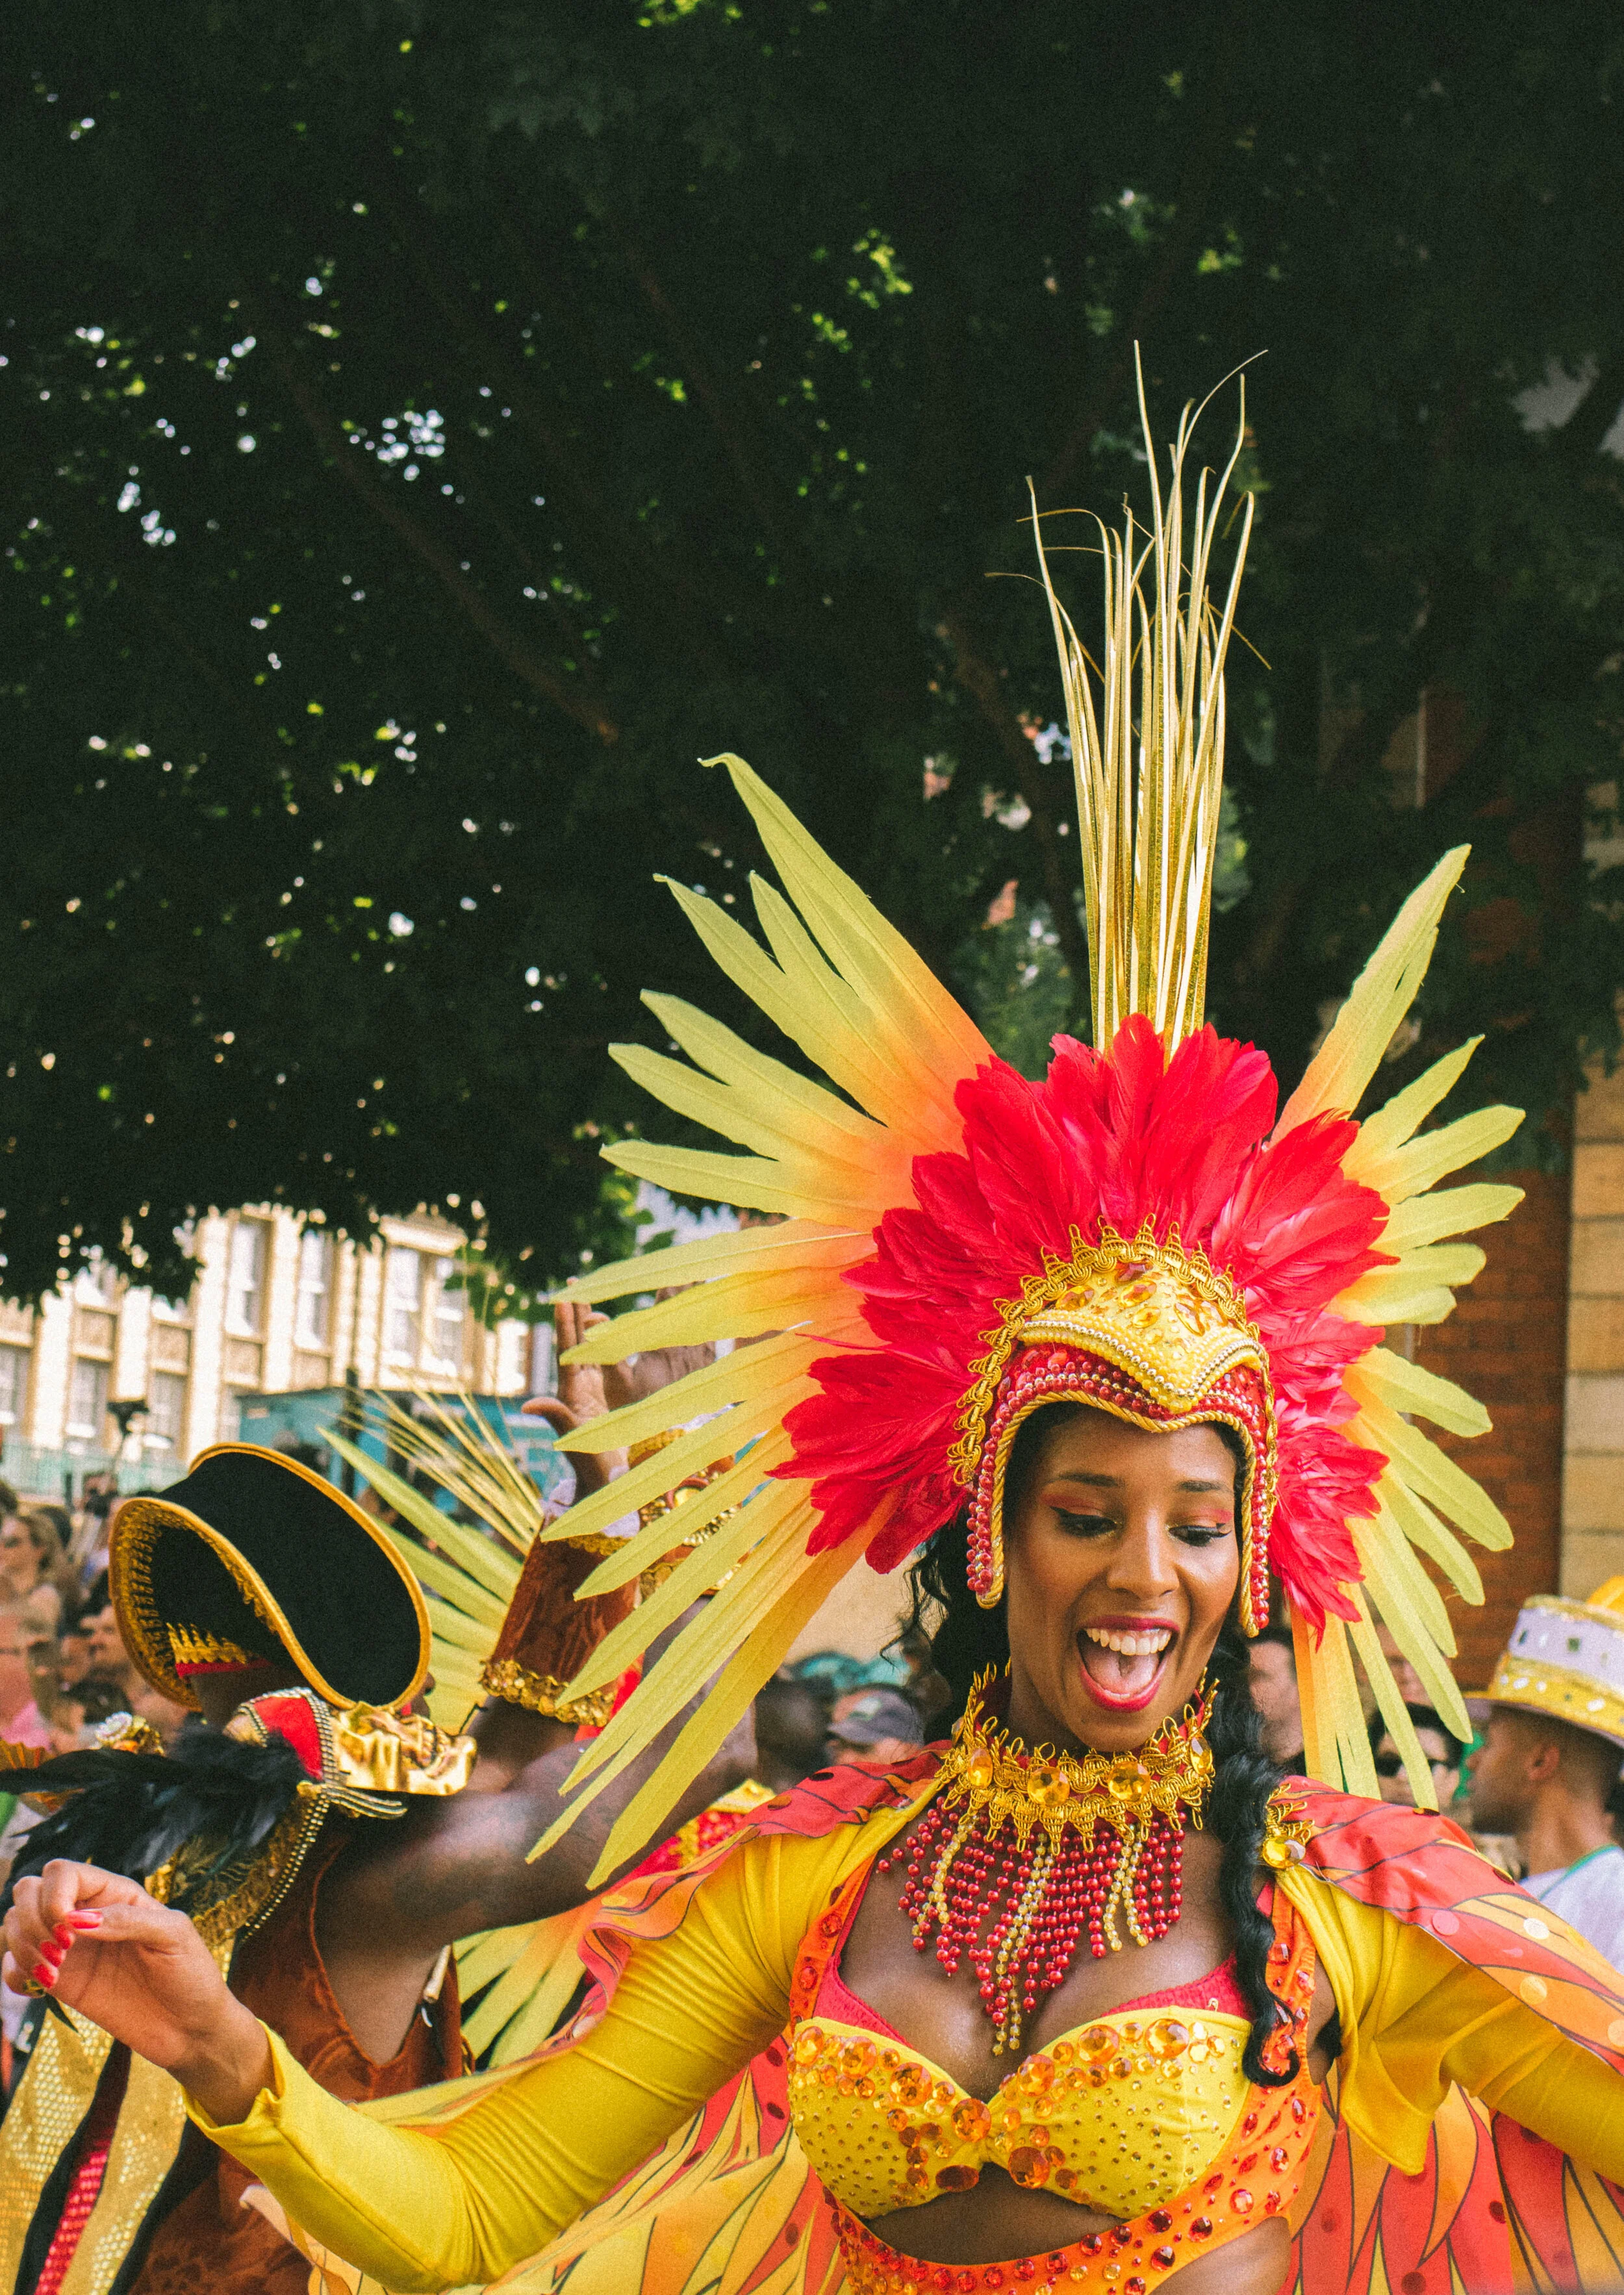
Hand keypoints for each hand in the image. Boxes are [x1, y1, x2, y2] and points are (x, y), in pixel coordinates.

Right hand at [2, 1859, 272, 2121]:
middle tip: (59, 1953)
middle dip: (31, 1919)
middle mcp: (87, 1915)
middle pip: (28, 1891)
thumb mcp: (173, 1936)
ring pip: (15, 1925)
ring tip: (52, 1972)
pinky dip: (13, 1974)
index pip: (61, 1873)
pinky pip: (15, 1968)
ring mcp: (70, 1949)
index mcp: (116, 1894)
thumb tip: (77, 1919)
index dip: (52, 1894)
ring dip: (21, 1946)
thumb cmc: (191, 1974)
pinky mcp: (61, 1983)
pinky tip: (40, 1987)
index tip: (66, 1927)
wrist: (190, 2029)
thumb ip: (128, 1920)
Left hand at [522, 1299, 624, 1496]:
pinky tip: (613, 1331)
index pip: (568, 1350)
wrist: (608, 1489)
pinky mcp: (609, 1400)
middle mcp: (581, 1389)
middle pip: (576, 1343)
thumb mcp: (575, 1442)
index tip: (563, 1295)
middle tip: (573, 1284)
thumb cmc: (593, 1470)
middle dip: (575, 1313)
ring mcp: (594, 1392)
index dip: (566, 1322)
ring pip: (590, 1350)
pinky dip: (609, 1344)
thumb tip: (527, 1403)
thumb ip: (556, 1419)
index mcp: (573, 1394)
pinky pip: (608, 1365)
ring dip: (589, 1323)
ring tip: (587, 1298)